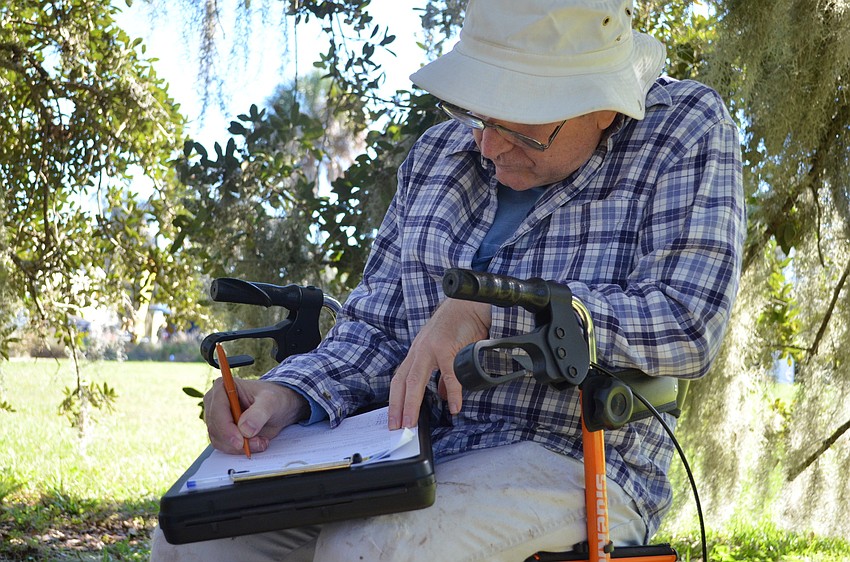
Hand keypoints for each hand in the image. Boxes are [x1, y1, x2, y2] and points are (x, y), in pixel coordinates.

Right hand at [204, 378, 308, 454]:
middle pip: (215, 427)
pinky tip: (256, 443)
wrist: (278, 408)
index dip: (226, 428)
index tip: (240, 442)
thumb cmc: (274, 399)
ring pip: (218, 440)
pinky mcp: (220, 431)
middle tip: (258, 443)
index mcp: (224, 386)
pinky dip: (239, 449)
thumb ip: (259, 414)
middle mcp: (214, 401)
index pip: (217, 410)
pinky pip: (224, 446)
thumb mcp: (271, 402)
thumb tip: (245, 429)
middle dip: (236, 440)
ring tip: (261, 441)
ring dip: (240, 447)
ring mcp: (215, 417)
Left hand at [388, 298, 490, 428]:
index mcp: (417, 352)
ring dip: (411, 403)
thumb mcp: (446, 350)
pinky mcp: (447, 347)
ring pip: (415, 380)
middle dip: (396, 406)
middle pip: (401, 382)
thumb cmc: (458, 325)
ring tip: (411, 423)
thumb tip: (444, 396)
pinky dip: (452, 393)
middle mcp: (419, 350)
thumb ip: (443, 375)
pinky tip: (454, 407)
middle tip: (395, 428)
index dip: (395, 401)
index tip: (394, 420)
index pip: (399, 380)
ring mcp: (431, 348)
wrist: (469, 303)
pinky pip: (448, 375)